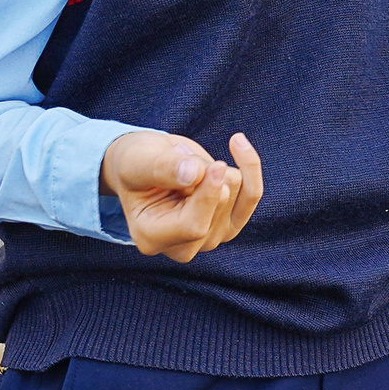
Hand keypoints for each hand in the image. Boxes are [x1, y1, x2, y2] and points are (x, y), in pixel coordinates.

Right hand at [99, 130, 262, 262]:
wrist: (146, 164)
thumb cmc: (136, 164)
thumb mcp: (138, 160)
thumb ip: (162, 168)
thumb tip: (195, 175)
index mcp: (152, 238)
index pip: (194, 226)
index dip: (208, 195)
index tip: (215, 165)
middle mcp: (183, 247)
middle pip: (220, 203)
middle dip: (207, 171)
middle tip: (178, 161)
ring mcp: (210, 238)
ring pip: (239, 195)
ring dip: (219, 169)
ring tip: (189, 167)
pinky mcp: (229, 224)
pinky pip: (252, 193)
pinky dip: (248, 165)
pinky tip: (237, 142)